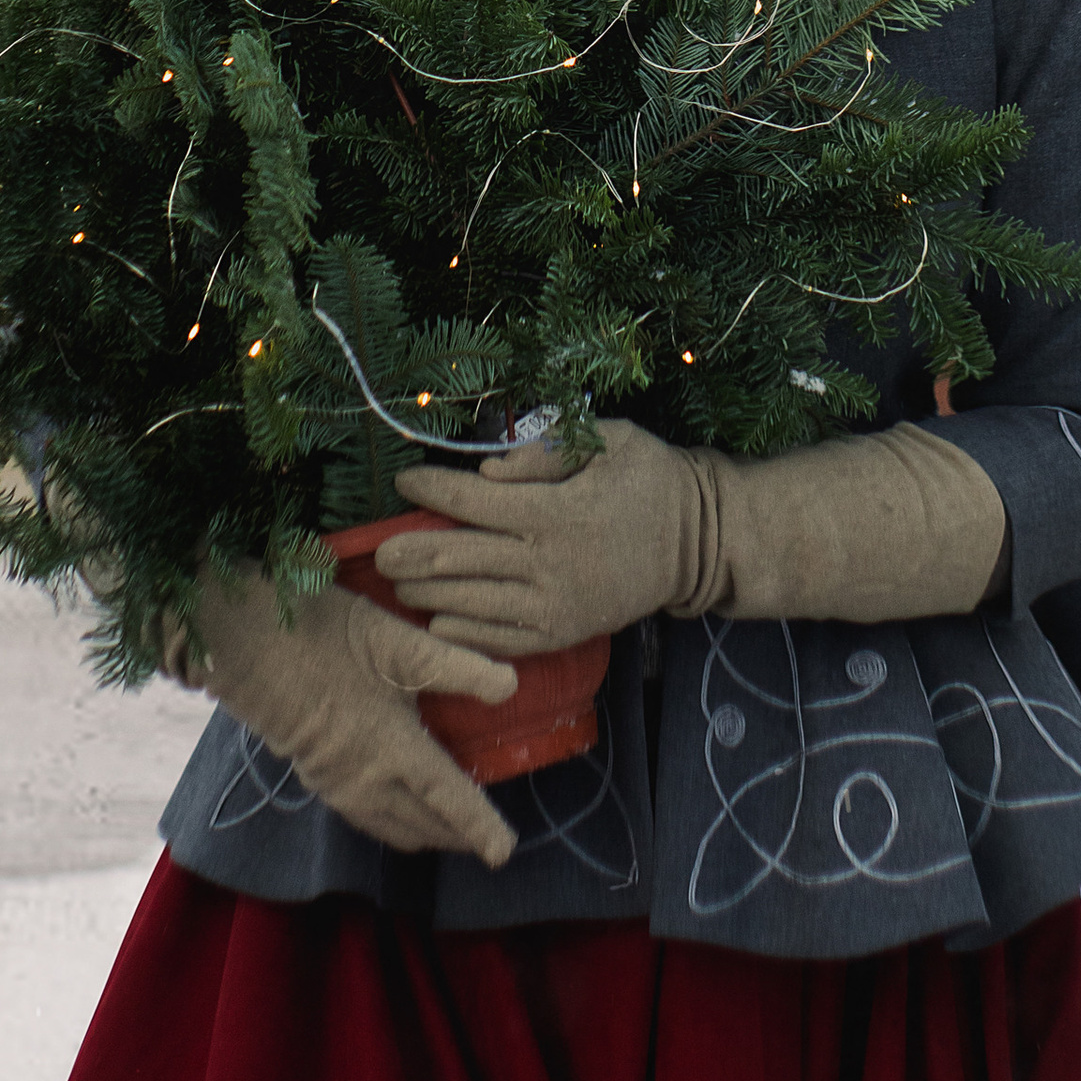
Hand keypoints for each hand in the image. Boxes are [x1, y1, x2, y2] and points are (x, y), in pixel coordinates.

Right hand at [185, 562, 518, 868]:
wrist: (246, 644)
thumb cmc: (324, 634)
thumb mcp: (396, 641)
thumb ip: (456, 665)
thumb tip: (511, 684)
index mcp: (391, 746)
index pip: (447, 798)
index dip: (480, 826)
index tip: (505, 852)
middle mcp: (366, 779)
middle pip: (424, 825)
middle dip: (459, 836)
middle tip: (490, 838)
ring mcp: (337, 786)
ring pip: (393, 829)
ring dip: (428, 834)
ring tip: (455, 829)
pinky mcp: (317, 781)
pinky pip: (367, 820)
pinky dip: (395, 825)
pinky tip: (403, 809)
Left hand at [378, 420, 720, 655]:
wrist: (701, 542)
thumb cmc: (653, 479)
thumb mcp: (610, 441)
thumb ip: (546, 452)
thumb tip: (487, 469)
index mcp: (555, 511)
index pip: (473, 501)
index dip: (432, 491)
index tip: (404, 481)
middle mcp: (547, 563)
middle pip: (459, 560)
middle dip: (412, 552)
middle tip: (379, 548)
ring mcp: (554, 605)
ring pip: (472, 604)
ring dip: (428, 595)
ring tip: (396, 583)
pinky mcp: (563, 632)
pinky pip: (502, 639)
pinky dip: (464, 633)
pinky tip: (438, 623)